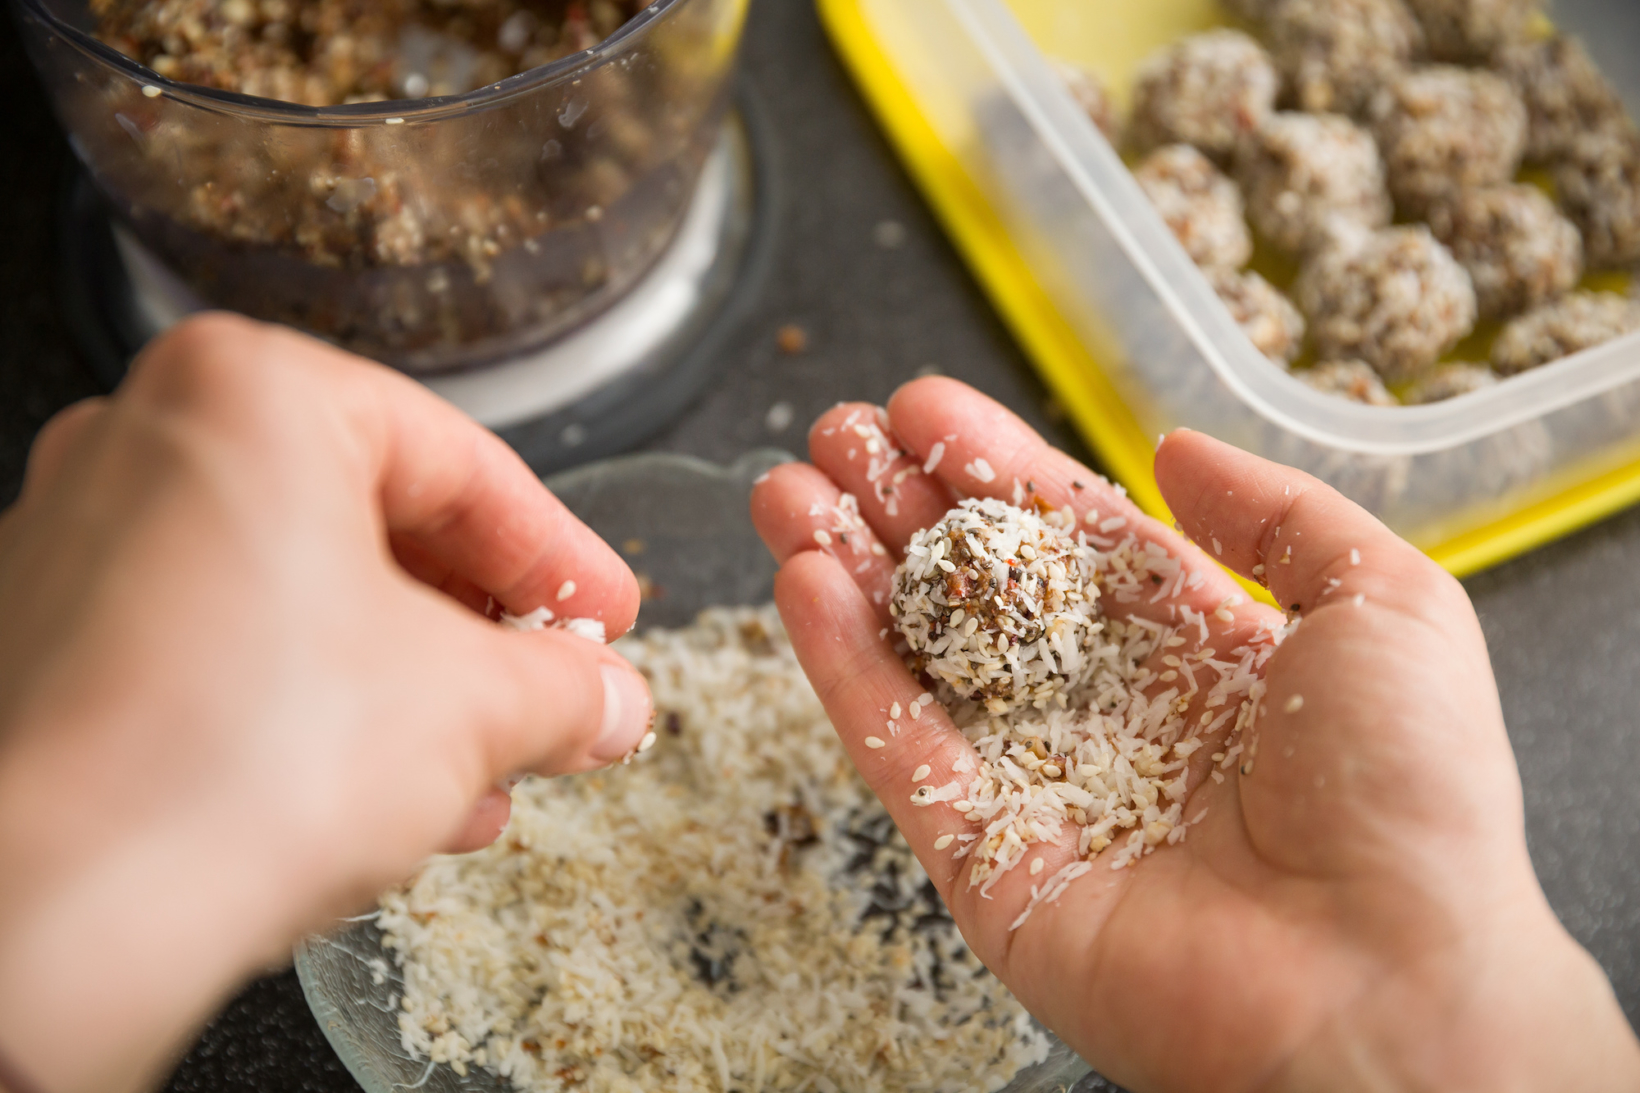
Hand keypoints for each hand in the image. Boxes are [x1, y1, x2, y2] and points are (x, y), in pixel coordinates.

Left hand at [0, 314, 650, 1092]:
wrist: (51, 925)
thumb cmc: (239, 762)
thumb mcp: (470, 707)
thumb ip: (564, 689)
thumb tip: (604, 698)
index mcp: (252, 396)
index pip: (461, 463)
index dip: (560, 556)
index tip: (607, 615)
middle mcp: (147, 444)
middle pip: (375, 526)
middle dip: (481, 634)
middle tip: (555, 691)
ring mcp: (80, 545)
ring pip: (299, 598)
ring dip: (410, 687)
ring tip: (485, 769)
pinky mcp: (49, 649)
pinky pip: (222, 654)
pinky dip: (316, 710)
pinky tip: (386, 797)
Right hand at [751, 377, 1639, 1092]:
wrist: (1383, 983)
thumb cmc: (1409, 793)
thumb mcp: (1387, 602)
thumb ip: (1278, 513)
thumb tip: (1173, 450)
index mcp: (1194, 647)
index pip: (1064, 535)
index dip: (991, 467)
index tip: (923, 407)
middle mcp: (1104, 708)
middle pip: (975, 586)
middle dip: (900, 504)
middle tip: (833, 433)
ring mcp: (1034, 784)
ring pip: (916, 656)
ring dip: (846, 569)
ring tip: (785, 487)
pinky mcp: (980, 857)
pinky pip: (896, 747)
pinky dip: (842, 668)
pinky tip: (802, 580)